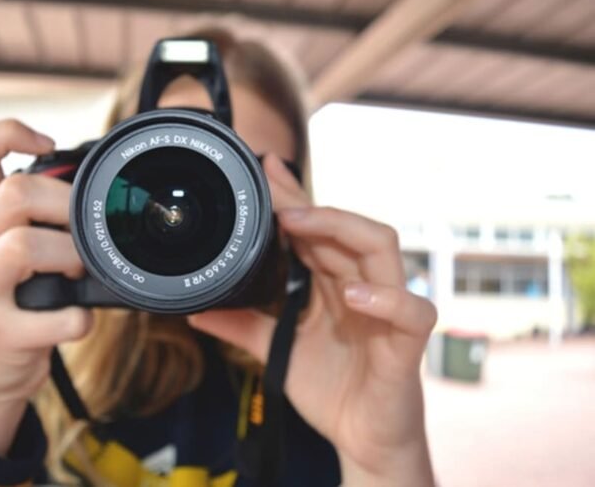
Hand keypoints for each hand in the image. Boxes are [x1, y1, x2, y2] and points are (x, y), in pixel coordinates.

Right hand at [0, 119, 92, 455]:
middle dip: (68, 209)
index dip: (6, 133)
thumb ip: (49, 224)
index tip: (48, 144)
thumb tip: (105, 200)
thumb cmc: (19, 304)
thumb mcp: (23, 257)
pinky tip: (80, 320)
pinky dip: (81, 318)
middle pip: (14, 193)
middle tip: (86, 236)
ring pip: (23, 245)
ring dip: (71, 258)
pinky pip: (56, 314)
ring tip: (79, 276)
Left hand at [188, 155, 436, 485]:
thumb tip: (197, 312)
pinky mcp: (407, 344)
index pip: (319, 230)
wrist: (362, 440)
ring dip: (341, 230)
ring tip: (299, 225)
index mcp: (336, 284)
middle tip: (273, 189)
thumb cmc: (331, 391)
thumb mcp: (276, 352)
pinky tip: (353, 294)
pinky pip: (412, 311)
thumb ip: (243, 327)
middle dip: (310, 203)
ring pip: (383, 248)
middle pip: (348, 227)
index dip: (295, 199)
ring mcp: (389, 311)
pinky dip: (386, 298)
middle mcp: (364, 287)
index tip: (266, 171)